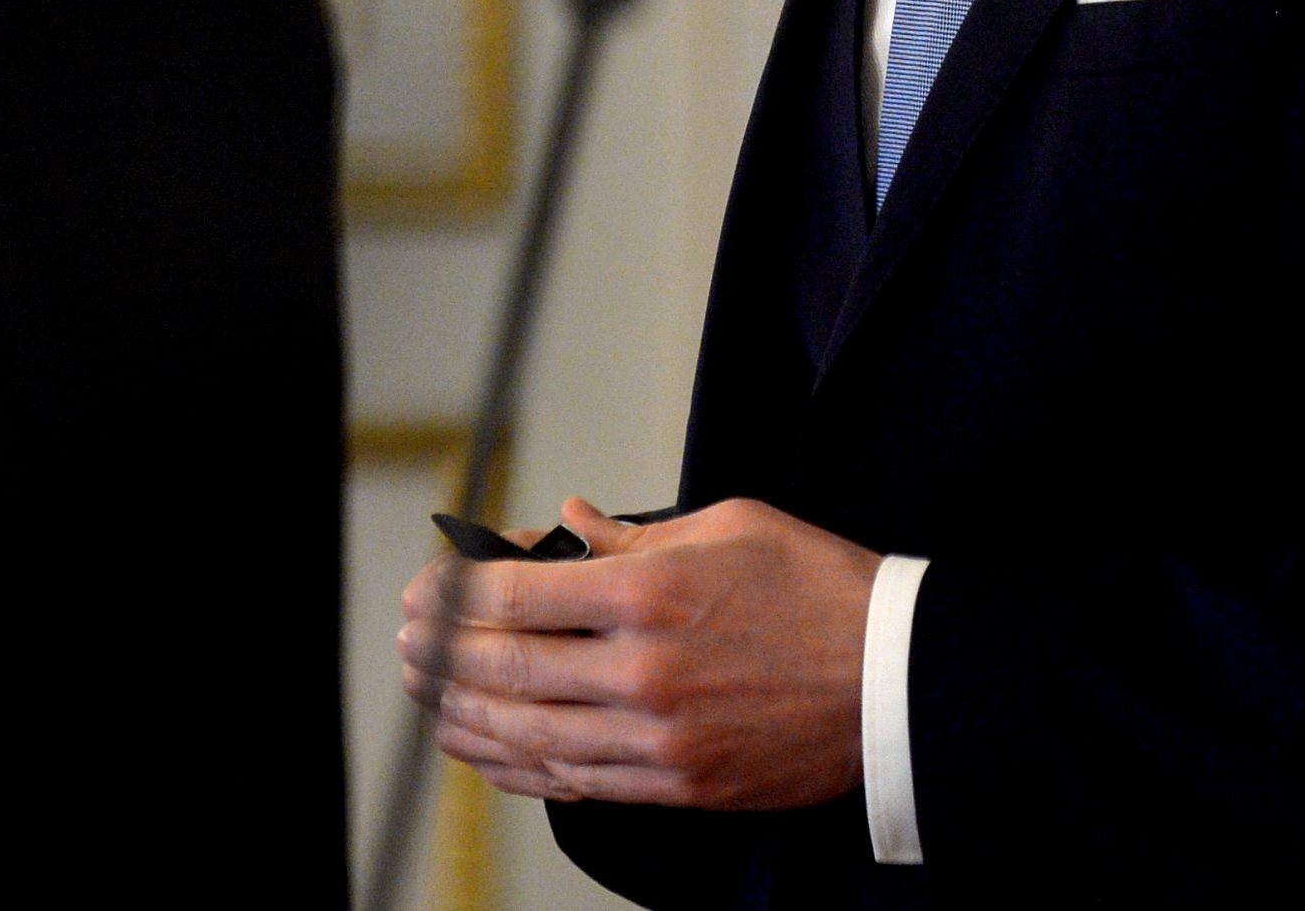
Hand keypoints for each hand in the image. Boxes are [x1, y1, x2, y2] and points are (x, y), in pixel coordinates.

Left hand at [398, 496, 877, 810]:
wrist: (895, 679)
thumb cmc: (821, 588)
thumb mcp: (730, 526)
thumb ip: (637, 531)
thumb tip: (571, 519)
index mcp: (652, 592)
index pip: (518, 594)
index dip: (457, 592)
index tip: (428, 586)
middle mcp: (642, 671)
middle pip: (507, 668)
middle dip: (442, 653)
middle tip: (408, 639)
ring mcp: (657, 738)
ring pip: (529, 735)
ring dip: (465, 716)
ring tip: (428, 698)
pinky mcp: (677, 785)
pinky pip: (574, 782)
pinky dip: (519, 768)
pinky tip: (488, 752)